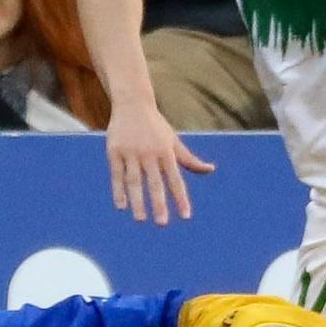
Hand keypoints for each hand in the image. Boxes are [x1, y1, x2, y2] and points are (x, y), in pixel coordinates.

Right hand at [107, 100, 213, 225]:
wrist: (132, 103)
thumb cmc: (156, 126)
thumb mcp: (174, 141)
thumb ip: (190, 159)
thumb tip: (211, 169)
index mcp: (166, 152)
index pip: (176, 180)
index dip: (181, 198)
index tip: (186, 216)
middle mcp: (150, 153)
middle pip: (155, 182)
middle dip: (159, 203)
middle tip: (162, 223)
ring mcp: (131, 152)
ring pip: (134, 180)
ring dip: (137, 201)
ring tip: (140, 219)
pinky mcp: (114, 151)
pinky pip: (117, 174)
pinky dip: (118, 190)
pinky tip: (121, 206)